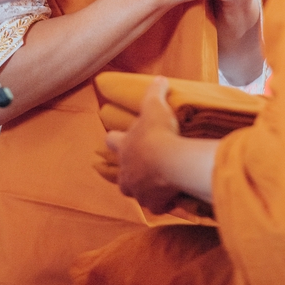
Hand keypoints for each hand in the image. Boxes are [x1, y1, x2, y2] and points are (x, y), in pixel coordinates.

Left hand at [107, 77, 181, 213]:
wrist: (170, 161)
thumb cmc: (158, 131)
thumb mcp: (155, 105)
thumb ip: (155, 91)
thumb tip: (160, 78)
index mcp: (124, 146)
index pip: (111, 141)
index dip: (116, 138)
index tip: (122, 137)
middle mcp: (126, 171)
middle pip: (121, 174)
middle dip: (130, 170)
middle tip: (144, 165)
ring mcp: (137, 190)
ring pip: (137, 192)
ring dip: (146, 188)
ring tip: (161, 182)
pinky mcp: (153, 204)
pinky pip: (156, 206)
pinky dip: (163, 202)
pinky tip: (173, 198)